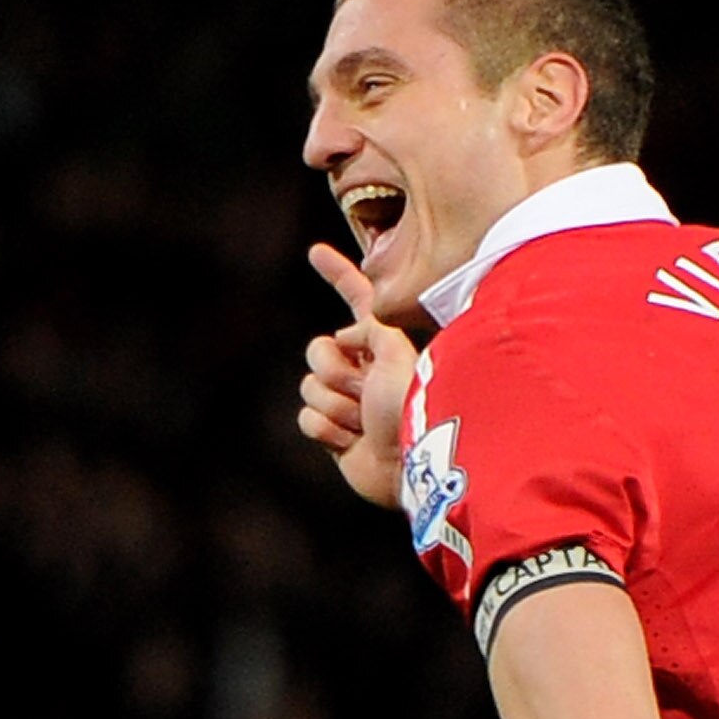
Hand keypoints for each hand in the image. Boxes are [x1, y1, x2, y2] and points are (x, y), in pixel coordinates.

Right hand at [298, 243, 416, 509]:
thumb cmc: (412, 408)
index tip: (316, 251)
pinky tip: (354, 442)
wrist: (412, 467)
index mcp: (381, 346)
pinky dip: (328, 431)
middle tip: (366, 394)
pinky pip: (307, 420)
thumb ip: (372, 327)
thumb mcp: (397, 353)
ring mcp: (347, 402)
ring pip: (309, 388)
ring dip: (336, 407)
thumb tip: (344, 336)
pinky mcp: (334, 433)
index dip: (337, 274)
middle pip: (317, 351)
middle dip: (336, 372)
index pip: (356, 300)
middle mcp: (363, 370)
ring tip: (367, 424)